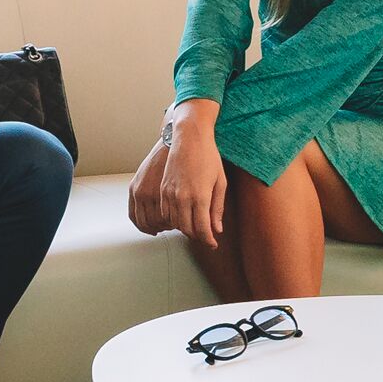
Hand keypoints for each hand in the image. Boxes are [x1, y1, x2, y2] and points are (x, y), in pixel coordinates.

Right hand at [157, 104, 226, 246]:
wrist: (189, 137)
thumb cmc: (208, 157)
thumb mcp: (220, 182)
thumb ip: (217, 208)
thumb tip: (216, 229)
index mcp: (200, 196)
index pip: (202, 229)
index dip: (208, 240)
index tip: (213, 244)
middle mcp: (182, 197)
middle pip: (187, 229)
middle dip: (197, 236)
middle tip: (204, 236)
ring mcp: (169, 194)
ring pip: (174, 223)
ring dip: (184, 228)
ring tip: (194, 226)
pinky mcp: (162, 189)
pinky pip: (164, 213)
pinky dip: (172, 219)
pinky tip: (180, 217)